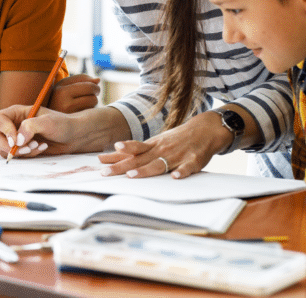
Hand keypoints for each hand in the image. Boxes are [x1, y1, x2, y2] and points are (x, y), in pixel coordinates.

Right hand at [0, 104, 76, 158]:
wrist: (74, 136)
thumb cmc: (62, 124)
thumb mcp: (48, 121)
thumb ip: (31, 127)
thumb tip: (17, 140)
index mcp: (16, 112)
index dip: (3, 130)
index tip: (16, 139)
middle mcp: (13, 124)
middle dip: (7, 145)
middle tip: (25, 148)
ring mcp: (16, 138)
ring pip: (3, 149)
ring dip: (19, 151)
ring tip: (37, 146)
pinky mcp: (22, 149)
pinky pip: (16, 156)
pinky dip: (27, 155)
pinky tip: (41, 148)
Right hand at [49, 74, 99, 112]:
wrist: (44, 116)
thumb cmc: (57, 97)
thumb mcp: (63, 85)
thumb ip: (80, 79)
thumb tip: (98, 79)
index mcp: (61, 92)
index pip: (88, 86)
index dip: (94, 85)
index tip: (93, 86)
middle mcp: (64, 104)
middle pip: (92, 96)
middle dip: (95, 93)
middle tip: (93, 93)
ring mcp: (70, 116)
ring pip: (92, 105)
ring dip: (92, 103)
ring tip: (83, 102)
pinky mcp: (74, 124)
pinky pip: (89, 114)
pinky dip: (89, 111)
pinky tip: (81, 111)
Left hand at [98, 112, 231, 178]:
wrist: (205, 129)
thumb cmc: (176, 139)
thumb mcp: (155, 143)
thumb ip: (136, 152)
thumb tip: (112, 157)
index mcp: (152, 146)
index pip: (130, 151)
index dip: (116, 156)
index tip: (100, 160)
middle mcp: (161, 150)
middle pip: (139, 160)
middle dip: (122, 167)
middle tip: (106, 173)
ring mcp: (177, 155)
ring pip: (159, 163)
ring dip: (146, 170)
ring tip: (132, 175)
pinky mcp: (194, 160)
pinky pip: (187, 168)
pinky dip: (182, 172)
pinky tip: (176, 177)